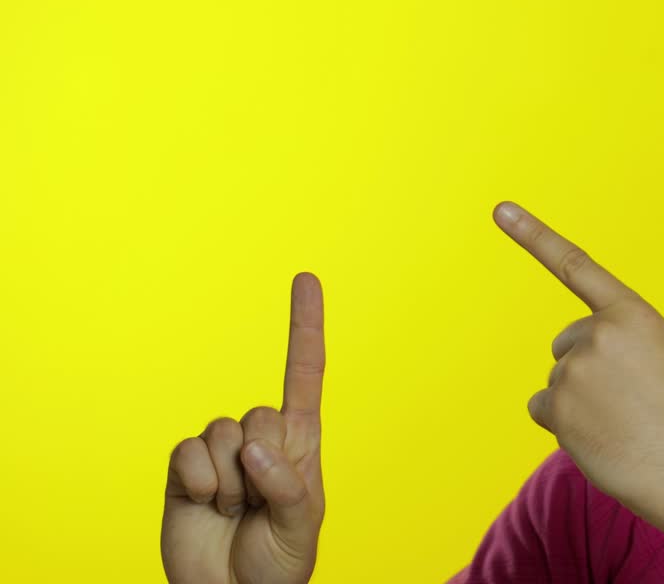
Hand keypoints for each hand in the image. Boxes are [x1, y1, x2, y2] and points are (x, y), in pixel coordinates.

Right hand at [161, 273, 326, 583]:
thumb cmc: (279, 562)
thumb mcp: (304, 526)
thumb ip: (289, 485)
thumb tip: (255, 448)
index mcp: (300, 443)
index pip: (304, 374)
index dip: (305, 326)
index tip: (306, 279)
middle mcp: (260, 439)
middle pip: (259, 413)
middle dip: (260, 463)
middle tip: (260, 505)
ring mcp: (221, 453)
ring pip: (222, 432)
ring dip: (230, 482)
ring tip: (234, 512)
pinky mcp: (185, 468)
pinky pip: (188, 452)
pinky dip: (200, 482)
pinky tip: (205, 506)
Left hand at [493, 201, 663, 534]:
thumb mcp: (662, 358)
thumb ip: (619, 344)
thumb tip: (570, 364)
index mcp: (633, 314)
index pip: (576, 266)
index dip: (534, 235)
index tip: (500, 210)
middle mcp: (599, 333)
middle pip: (567, 346)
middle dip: (587, 372)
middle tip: (628, 403)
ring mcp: (575, 368)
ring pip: (558, 383)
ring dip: (579, 405)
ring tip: (622, 424)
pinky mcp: (557, 405)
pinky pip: (543, 410)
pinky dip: (563, 426)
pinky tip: (599, 439)